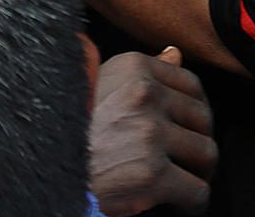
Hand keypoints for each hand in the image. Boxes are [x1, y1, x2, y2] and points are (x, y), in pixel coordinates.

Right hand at [88, 49, 216, 215]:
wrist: (47, 165)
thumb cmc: (74, 128)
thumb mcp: (104, 85)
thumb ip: (144, 72)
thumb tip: (175, 53)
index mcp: (134, 68)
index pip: (191, 84)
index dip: (191, 111)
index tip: (183, 128)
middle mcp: (145, 95)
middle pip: (204, 119)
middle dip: (196, 141)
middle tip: (182, 159)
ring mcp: (149, 134)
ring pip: (207, 154)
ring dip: (197, 171)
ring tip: (180, 179)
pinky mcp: (152, 174)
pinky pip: (198, 191)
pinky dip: (190, 202)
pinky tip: (176, 202)